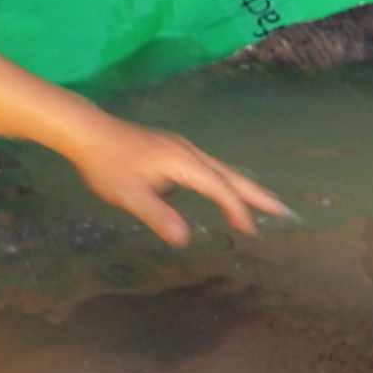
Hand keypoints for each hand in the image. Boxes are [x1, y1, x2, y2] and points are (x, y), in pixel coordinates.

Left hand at [76, 117, 291, 249]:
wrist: (89, 132)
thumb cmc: (107, 165)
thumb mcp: (128, 195)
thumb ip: (157, 215)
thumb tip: (184, 239)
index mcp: (183, 162)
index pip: (218, 188)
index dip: (236, 209)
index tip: (250, 231)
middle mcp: (189, 152)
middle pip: (230, 174)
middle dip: (257, 194)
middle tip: (283, 210)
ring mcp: (183, 148)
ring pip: (222, 169)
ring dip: (243, 186)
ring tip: (264, 202)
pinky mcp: (174, 149)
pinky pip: (210, 167)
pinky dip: (225, 181)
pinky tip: (224, 189)